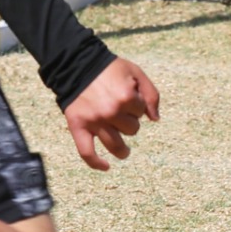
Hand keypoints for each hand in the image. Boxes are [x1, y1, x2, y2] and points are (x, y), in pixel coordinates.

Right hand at [62, 56, 160, 170]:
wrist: (76, 64)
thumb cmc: (108, 68)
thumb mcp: (135, 72)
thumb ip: (150, 94)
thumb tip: (155, 119)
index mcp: (126, 97)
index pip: (141, 113)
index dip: (137, 106)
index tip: (128, 98)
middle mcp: (111, 112)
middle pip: (132, 130)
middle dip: (129, 122)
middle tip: (119, 112)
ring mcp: (94, 122)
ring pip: (116, 146)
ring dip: (123, 150)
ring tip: (124, 151)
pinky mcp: (78, 127)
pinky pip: (87, 152)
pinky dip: (96, 163)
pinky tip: (106, 167)